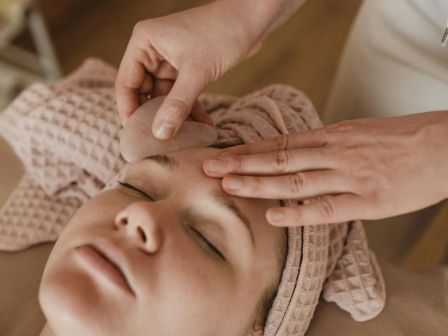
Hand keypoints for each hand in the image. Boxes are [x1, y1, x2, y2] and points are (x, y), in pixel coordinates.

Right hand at [115, 0, 265, 139]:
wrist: (252, 20)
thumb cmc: (222, 33)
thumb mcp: (197, 72)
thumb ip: (177, 104)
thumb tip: (160, 133)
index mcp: (143, 43)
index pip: (126, 83)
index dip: (129, 111)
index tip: (136, 137)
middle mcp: (152, 51)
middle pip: (144, 93)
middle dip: (155, 117)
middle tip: (161, 142)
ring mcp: (170, 60)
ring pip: (165, 97)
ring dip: (176, 116)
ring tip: (187, 137)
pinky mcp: (187, 68)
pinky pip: (182, 94)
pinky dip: (190, 109)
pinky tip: (203, 125)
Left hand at [203, 111, 447, 225]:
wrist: (445, 145)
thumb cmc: (402, 139)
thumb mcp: (359, 132)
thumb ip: (327, 145)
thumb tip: (299, 154)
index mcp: (333, 136)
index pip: (281, 144)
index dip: (248, 150)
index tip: (221, 154)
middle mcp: (335, 153)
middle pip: (279, 159)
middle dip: (241, 164)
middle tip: (208, 168)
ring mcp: (350, 177)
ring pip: (295, 181)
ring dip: (259, 184)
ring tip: (228, 187)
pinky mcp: (368, 200)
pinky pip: (327, 207)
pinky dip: (298, 213)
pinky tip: (272, 215)